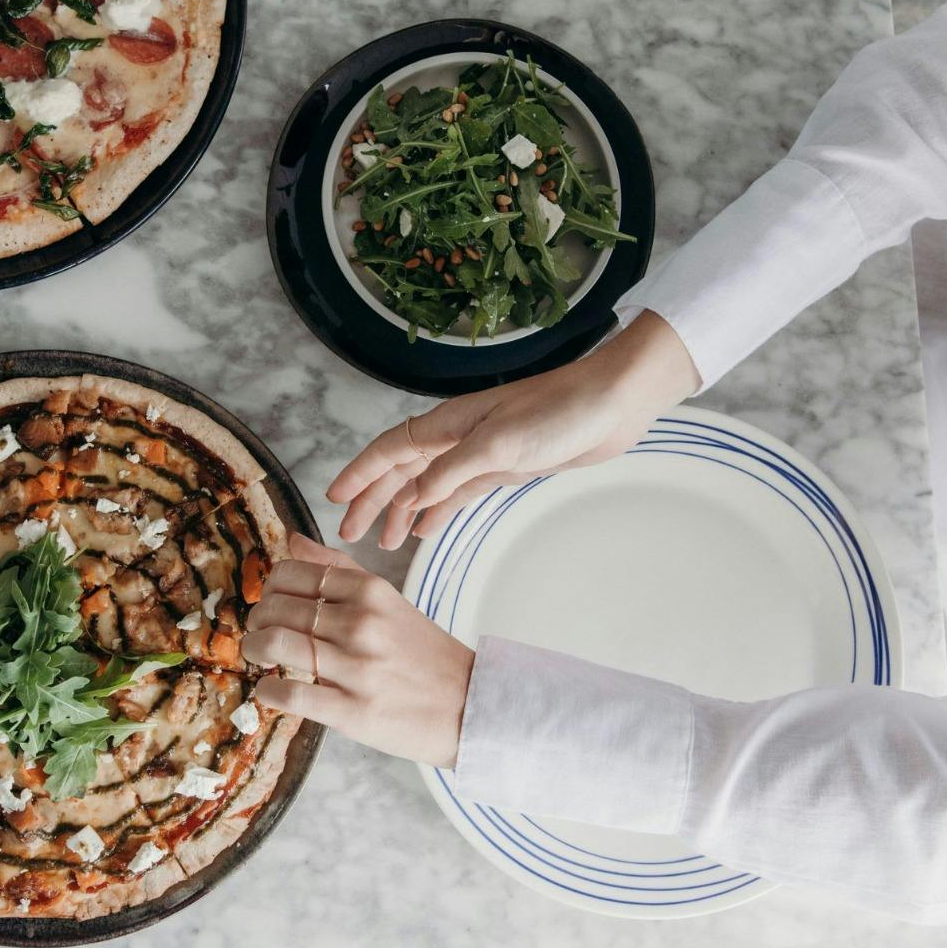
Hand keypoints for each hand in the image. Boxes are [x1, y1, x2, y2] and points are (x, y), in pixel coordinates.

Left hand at [242, 535, 472, 767]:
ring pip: (275, 644)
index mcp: (370, 591)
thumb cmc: (423, 654)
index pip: (292, 573)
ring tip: (259, 657)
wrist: (470, 706)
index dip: (269, 587)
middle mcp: (362, 624)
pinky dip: (267, 692)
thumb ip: (339, 568)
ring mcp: (357, 668)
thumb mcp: (388, 600)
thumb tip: (292, 540)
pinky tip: (270, 691)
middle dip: (257, 620)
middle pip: (277, 608)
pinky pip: (290, 695)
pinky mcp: (353, 711)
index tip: (270, 602)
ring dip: (254, 650)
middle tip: (260, 632)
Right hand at [328, 311, 699, 548]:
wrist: (612, 405)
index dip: (359, 475)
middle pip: (400, 471)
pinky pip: (456, 495)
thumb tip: (414, 500)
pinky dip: (436, 512)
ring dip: (400, 511)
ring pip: (425, 486)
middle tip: (348, 534)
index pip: (388, 451)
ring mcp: (478, 455)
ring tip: (382, 542)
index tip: (334, 500)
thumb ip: (452, 472)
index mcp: (448, 425)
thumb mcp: (498, 445)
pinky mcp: (503, 469)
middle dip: (371, 501)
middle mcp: (456, 438)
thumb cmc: (558, 412)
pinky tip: (424, 530)